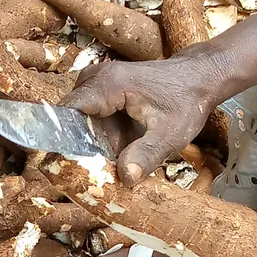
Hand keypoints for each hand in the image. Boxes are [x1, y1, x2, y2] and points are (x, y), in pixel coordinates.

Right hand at [65, 50, 230, 185]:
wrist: (200, 78)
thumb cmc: (187, 101)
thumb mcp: (171, 134)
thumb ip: (147, 155)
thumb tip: (125, 179)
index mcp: (109, 84)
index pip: (67, 111)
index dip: (58, 137)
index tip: (56, 162)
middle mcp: (97, 78)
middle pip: (71, 118)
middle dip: (80, 145)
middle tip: (96, 168)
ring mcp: (98, 81)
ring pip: (80, 120)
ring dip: (94, 141)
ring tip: (119, 152)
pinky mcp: (103, 90)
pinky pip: (90, 116)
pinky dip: (101, 134)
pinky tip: (122, 144)